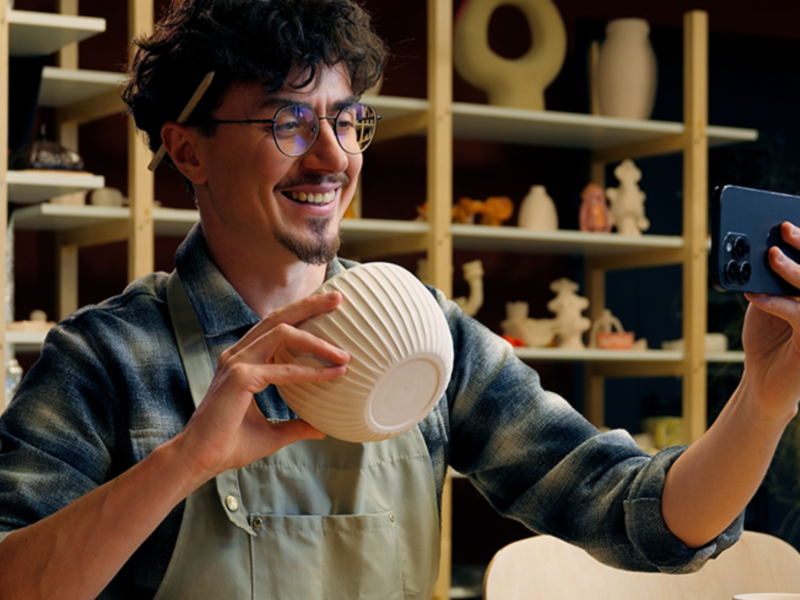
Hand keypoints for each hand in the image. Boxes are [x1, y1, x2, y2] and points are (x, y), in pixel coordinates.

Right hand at [174, 291, 349, 480]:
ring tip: (343, 352)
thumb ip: (295, 426)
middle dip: (310, 305)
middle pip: (279, 318)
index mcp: (243, 359)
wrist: (199, 460)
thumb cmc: (229, 445)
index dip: (302, 316)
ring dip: (316, 339)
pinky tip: (332, 374)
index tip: (331, 311)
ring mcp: (237, 362)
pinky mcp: (239, 378)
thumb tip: (321, 428)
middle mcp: (239, 354)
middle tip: (338, 298)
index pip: (276, 327)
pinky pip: (282, 369)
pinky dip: (310, 371)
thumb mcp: (272, 434)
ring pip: (282, 333)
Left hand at [742, 222, 799, 419]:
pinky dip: (777, 302)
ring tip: (772, 257)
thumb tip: (766, 249)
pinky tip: (757, 296)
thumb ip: (771, 279)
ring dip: (793, 271)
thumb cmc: (769, 338)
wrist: (764, 381)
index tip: (791, 223)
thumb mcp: (767, 301)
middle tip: (784, 229)